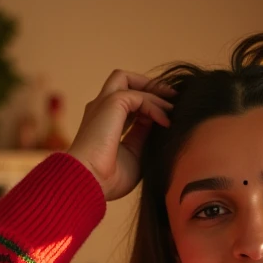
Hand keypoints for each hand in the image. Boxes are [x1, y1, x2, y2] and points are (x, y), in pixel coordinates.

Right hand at [67, 70, 175, 200]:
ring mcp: (103, 104)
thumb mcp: (134, 156)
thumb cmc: (109, 178)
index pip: (128, 104)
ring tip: (172, 106)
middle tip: (172, 98)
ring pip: (126, 79)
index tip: (170, 115)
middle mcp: (100, 110)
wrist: (89, 182)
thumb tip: (161, 122)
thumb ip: (144, 136)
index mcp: (103, 123)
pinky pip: (139, 96)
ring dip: (152, 89)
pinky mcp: (111, 103)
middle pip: (123, 82)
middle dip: (149, 86)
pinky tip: (165, 122)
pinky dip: (155, 106)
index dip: (150, 106)